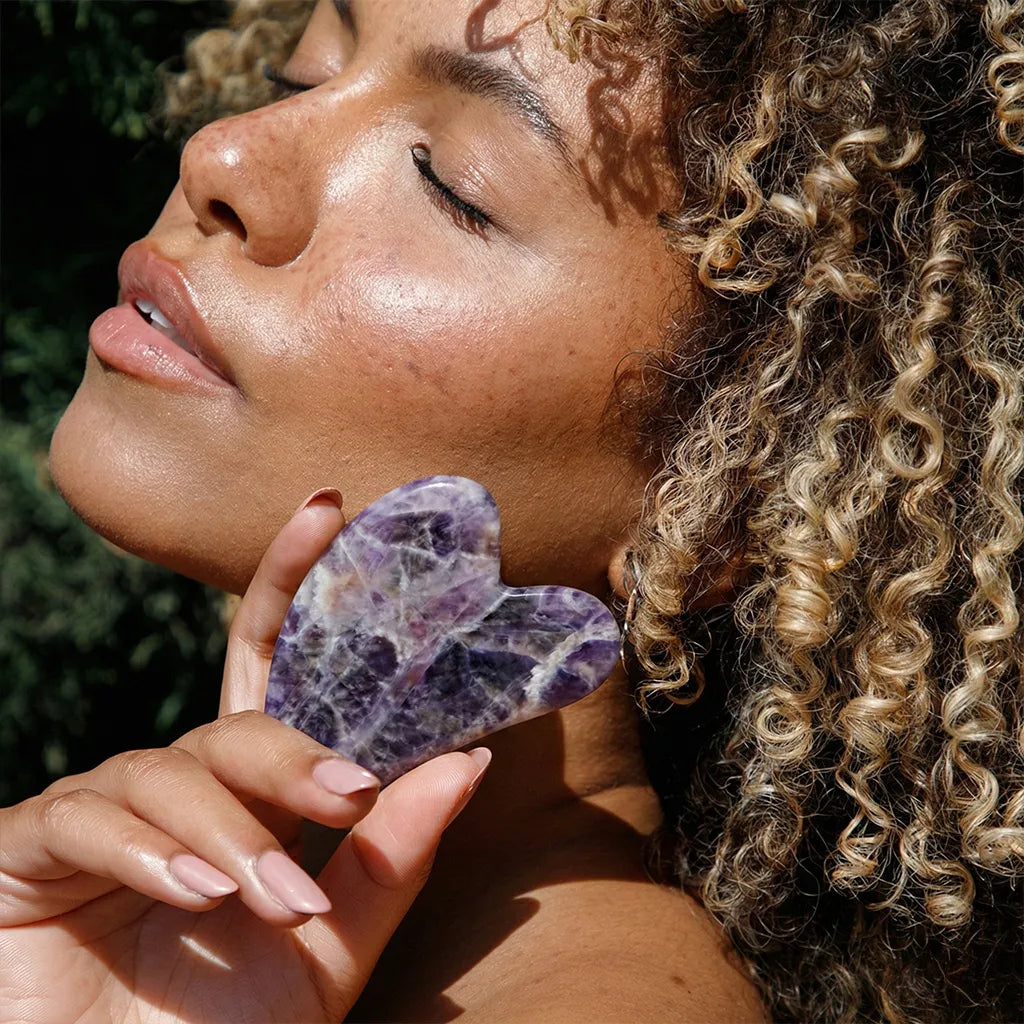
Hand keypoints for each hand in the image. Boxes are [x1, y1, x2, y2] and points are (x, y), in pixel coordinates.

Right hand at [0, 490, 489, 1022]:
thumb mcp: (324, 948)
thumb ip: (388, 860)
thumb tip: (465, 761)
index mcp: (249, 797)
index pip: (272, 667)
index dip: (293, 584)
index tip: (330, 509)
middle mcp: (178, 787)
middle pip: (237, 722)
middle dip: (292, 752)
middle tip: (349, 791)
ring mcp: (102, 811)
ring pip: (173, 776)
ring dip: (232, 840)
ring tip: (273, 906)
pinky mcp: (30, 845)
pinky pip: (89, 819)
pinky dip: (147, 853)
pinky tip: (189, 893)